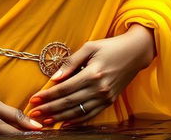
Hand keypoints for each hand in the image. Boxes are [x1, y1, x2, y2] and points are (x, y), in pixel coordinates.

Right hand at [0, 98, 43, 134]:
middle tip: (35, 134)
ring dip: (16, 137)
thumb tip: (31, 122)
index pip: (18, 131)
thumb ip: (12, 113)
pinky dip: (7, 138)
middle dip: (24, 136)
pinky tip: (9, 135)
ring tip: (23, 133)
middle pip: (14, 139)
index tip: (42, 131)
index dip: (31, 131)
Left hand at [27, 25, 155, 126]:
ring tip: (45, 120)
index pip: (65, 88)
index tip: (34, 99)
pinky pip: (90, 115)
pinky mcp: (109, 101)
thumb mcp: (90, 47)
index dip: (48, 95)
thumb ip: (72, 62)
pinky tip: (64, 124)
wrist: (135, 53)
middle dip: (50, 109)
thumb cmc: (110, 46)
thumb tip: (55, 77)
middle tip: (34, 113)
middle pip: (69, 102)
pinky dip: (76, 122)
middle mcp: (99, 88)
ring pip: (78, 112)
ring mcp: (105, 97)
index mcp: (92, 73)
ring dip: (60, 118)